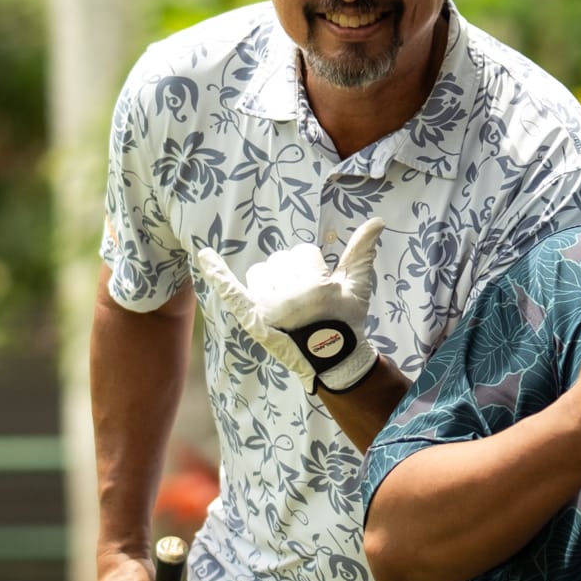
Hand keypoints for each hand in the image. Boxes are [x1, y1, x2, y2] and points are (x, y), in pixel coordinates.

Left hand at [194, 219, 384, 392]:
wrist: (331, 359)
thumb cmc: (347, 320)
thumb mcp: (357, 286)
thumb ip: (362, 252)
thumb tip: (377, 221)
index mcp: (315, 287)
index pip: (302, 253)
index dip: (313, 267)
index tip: (321, 288)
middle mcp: (289, 298)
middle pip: (279, 260)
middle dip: (292, 273)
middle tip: (304, 299)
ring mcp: (267, 309)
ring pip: (259, 273)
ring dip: (270, 281)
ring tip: (284, 301)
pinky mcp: (252, 319)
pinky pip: (231, 291)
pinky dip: (216, 272)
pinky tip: (204, 254)